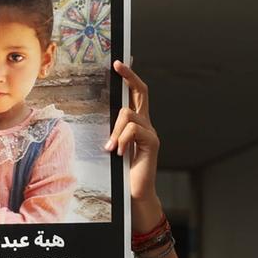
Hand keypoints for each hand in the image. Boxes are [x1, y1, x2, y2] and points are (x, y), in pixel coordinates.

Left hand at [106, 60, 160, 207]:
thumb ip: (114, 132)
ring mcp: (150, 132)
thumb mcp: (115, 147)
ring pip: (127, 115)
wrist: (135, 194)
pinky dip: (122, 141)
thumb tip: (105, 118)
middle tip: (117, 65)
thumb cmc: (122, 173)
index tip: (119, 63)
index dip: (129, 78)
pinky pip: (132, 131)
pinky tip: (120, 154)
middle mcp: (146, 124)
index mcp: (136, 123)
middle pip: (141, 91)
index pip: (135, 94)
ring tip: (112, 149)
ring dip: (115, 132)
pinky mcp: (152, 142)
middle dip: (129, 76)